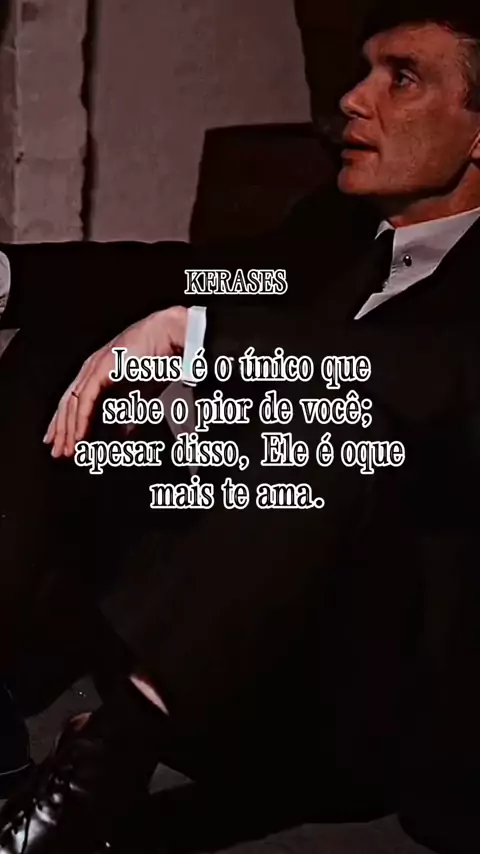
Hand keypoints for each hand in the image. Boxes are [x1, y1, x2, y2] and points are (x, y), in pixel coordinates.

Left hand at [44, 306, 186, 457]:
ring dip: (69, 429)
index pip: (73, 401)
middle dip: (62, 431)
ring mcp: (94, 367)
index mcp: (97, 372)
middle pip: (67, 404)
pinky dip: (80, 420)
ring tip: (68, 449)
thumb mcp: (141, 394)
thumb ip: (131, 414)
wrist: (169, 336)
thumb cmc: (157, 358)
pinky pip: (85, 400)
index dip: (66, 423)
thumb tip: (125, 433)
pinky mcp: (101, 369)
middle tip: (59, 453)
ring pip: (72, 404)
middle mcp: (90, 369)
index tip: (63, 441)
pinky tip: (79, 435)